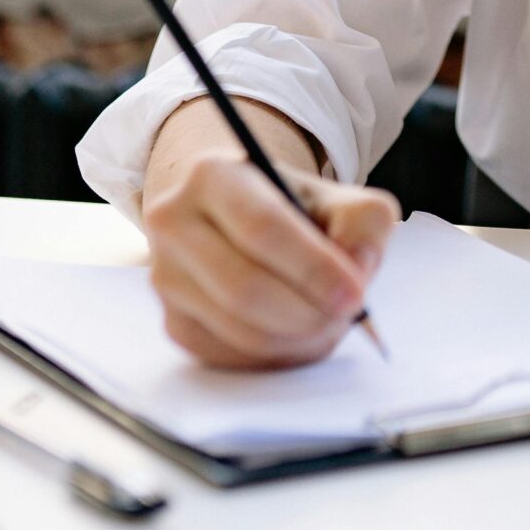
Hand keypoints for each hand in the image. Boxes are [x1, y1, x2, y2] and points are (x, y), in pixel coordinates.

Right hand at [141, 100, 399, 369]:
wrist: (240, 220)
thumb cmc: (295, 209)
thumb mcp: (338, 196)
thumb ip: (363, 224)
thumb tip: (356, 271)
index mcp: (213, 174)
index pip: (261, 227)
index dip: (312, 268)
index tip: (354, 295)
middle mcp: (174, 222)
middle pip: (243, 286)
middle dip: (307, 312)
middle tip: (347, 315)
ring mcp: (166, 276)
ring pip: (237, 329)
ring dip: (296, 338)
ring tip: (328, 320)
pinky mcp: (173, 322)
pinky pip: (230, 355)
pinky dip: (276, 355)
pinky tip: (298, 332)